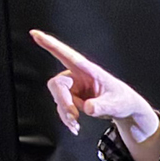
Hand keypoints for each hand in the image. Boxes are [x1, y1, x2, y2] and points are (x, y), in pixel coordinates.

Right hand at [30, 30, 157, 139]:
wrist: (124, 109)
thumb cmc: (123, 101)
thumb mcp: (116, 105)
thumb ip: (103, 106)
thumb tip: (88, 107)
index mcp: (89, 70)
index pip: (68, 55)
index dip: (50, 44)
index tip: (35, 34)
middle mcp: (78, 75)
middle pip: (58, 84)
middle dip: (63, 101)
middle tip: (73, 117)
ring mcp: (73, 86)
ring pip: (58, 97)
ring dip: (65, 112)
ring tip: (76, 125)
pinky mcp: (71, 96)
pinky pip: (61, 106)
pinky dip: (66, 117)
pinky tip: (74, 126)